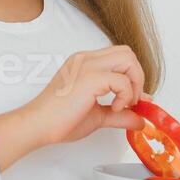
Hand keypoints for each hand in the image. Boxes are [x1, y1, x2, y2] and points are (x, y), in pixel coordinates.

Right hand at [0, 46, 145, 170]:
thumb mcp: (98, 116)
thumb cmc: (59, 120)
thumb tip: (140, 120)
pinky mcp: (90, 78)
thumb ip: (120, 115)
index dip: (132, 77)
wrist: (38, 126)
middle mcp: (86, 59)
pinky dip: (125, 95)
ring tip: (123, 104)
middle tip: (130, 101)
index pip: (120, 57)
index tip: (132, 101)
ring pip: (129, 59)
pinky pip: (122, 80)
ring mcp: (88, 65)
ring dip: (134, 83)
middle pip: (128, 53)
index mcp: (85, 63)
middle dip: (137, 77)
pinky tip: (114, 108)